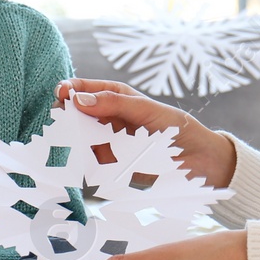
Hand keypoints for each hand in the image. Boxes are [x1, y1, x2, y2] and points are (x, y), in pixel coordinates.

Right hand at [56, 79, 237, 186]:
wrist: (201, 162)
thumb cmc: (177, 129)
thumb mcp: (147, 110)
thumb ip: (115, 103)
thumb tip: (78, 99)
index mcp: (116, 99)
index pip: (84, 90)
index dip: (69, 90)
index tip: (61, 94)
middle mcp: (108, 121)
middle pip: (76, 117)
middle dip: (64, 118)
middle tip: (58, 121)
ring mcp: (108, 146)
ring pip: (78, 141)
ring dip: (68, 142)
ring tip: (62, 143)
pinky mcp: (112, 170)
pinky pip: (90, 166)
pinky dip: (80, 165)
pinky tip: (75, 164)